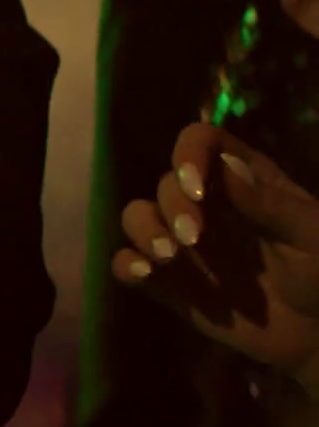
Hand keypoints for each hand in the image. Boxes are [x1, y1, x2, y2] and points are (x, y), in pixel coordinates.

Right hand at [113, 123, 318, 395]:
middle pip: (166, 183)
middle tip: (192, 239)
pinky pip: (129, 264)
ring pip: (138, 216)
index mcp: (245, 182)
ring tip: (168, 256)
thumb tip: (227, 167)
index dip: (189, 154)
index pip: (203, 143)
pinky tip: (142, 274)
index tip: (193, 185)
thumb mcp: (314, 238)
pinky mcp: (169, 283)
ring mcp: (185, 245)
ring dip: (143, 230)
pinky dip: (126, 265)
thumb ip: (272, 206)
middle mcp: (207, 206)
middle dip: (172, 206)